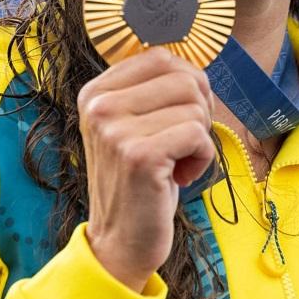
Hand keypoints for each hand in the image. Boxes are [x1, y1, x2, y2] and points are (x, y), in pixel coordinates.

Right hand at [77, 47, 215, 291]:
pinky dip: (202, 159)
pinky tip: (179, 177)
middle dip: (199, 111)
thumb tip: (193, 60)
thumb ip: (152, 90)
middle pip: (184, 78)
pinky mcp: (140, 155)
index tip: (177, 117)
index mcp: (95, 92)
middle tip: (181, 143)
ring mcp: (116, 130)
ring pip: (196, 106)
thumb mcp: (133, 125)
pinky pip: (199, 135)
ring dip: (199, 139)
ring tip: (175, 162)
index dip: (187, 84)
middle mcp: (99, 106)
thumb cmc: (138, 179)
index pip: (161, 57)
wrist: (120, 240)